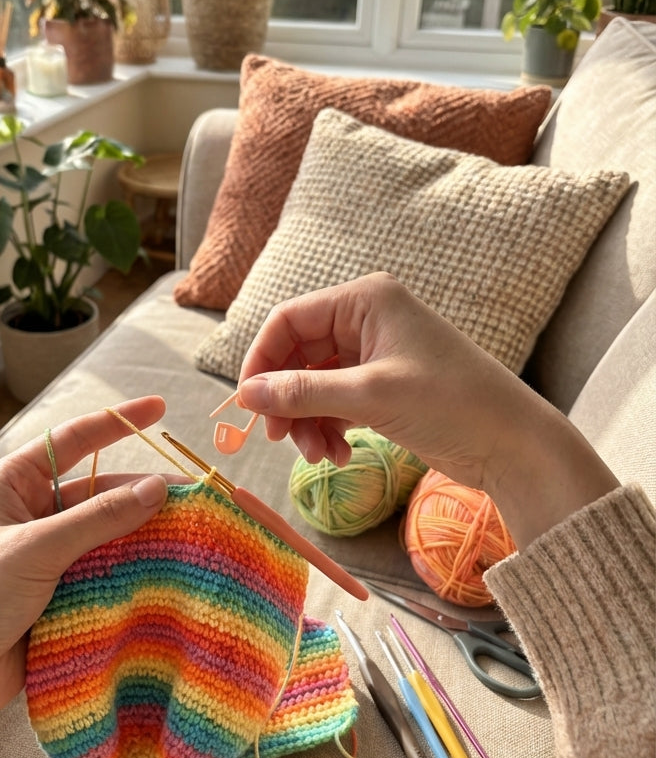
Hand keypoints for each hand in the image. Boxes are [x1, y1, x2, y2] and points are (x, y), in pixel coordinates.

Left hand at [0, 397, 168, 757]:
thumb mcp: (32, 549)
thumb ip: (97, 518)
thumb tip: (158, 487)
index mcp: (10, 485)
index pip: (71, 441)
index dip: (116, 423)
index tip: (159, 408)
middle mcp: (29, 515)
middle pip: (99, 493)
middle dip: (143, 493)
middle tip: (197, 495)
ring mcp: (44, 559)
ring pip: (106, 537)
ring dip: (143, 536)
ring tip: (195, 535)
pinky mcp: (57, 599)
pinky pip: (103, 576)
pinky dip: (133, 574)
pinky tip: (170, 574)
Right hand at [237, 273, 617, 547]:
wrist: (513, 443)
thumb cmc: (452, 403)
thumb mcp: (371, 396)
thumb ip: (303, 393)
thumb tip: (245, 395)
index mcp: (365, 300)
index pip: (289, 320)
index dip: (261, 361)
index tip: (248, 405)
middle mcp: (366, 320)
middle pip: (297, 355)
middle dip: (287, 400)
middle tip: (282, 440)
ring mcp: (374, 354)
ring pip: (313, 384)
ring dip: (308, 422)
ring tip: (320, 456)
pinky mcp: (382, 387)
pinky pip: (334, 402)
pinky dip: (329, 428)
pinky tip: (340, 455)